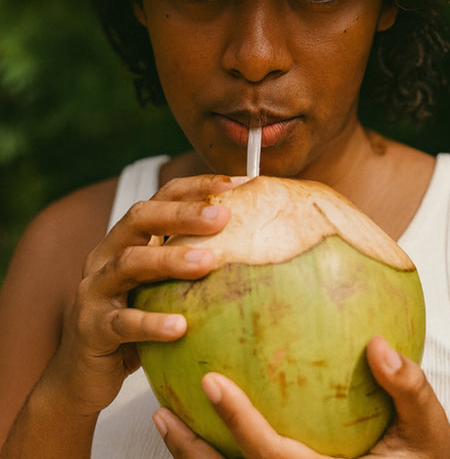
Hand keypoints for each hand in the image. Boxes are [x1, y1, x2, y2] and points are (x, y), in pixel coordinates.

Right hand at [40, 175, 238, 419]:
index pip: (160, 199)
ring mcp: (94, 290)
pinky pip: (122, 322)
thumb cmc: (135, 327)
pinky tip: (180, 327)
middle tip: (222, 216)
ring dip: (169, 259)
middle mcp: (107, 256)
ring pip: (129, 262)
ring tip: (208, 262)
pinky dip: (150, 322)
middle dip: (181, 213)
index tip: (235, 183)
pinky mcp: (91, 329)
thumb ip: (190, 266)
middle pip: (140, 219)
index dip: (195, 188)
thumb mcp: (161, 289)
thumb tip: (254, 248)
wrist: (84, 377)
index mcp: (128, 240)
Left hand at [152, 335, 449, 458]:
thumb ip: (410, 391)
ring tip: (163, 415)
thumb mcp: (430, 434)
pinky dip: (220, 450)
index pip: (271, 455)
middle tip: (160, 410)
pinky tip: (203, 415)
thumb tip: (379, 345)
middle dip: (193, 451)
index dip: (239, 423)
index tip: (211, 382)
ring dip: (194, 455)